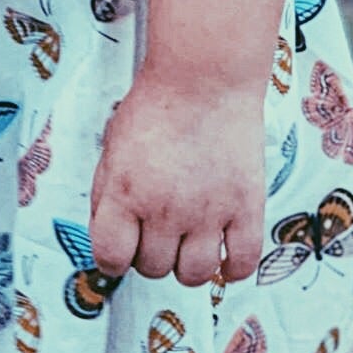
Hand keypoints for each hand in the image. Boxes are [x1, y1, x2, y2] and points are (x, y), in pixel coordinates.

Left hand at [87, 70, 265, 287]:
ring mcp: (208, 212)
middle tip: (155, 236)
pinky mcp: (245, 207)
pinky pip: (241, 261)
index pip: (110, 258)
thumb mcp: (112, 148)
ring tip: (186, 246)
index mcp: (126, 193)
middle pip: (153, 268)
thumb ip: (107, 194)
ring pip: (193, 274)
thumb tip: (108, 234)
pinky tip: (223, 259)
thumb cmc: (158, 105)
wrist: (206, 78)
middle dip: (149, 257)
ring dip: (185, 267)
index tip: (118, 256)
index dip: (111, 262)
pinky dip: (231, 270)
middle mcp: (165, 209)